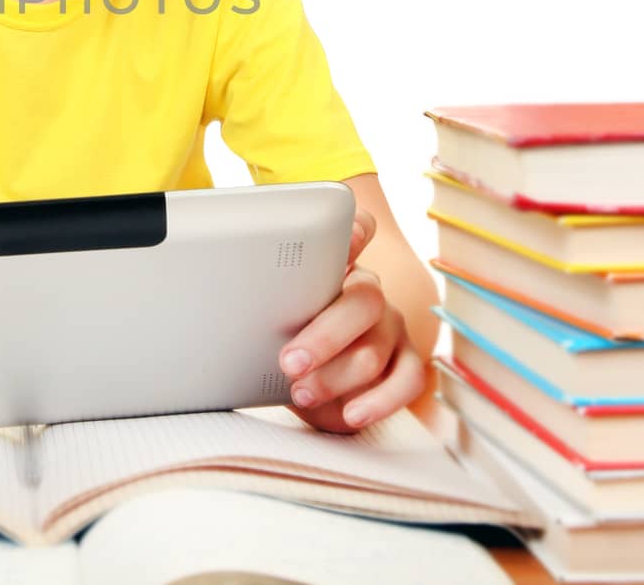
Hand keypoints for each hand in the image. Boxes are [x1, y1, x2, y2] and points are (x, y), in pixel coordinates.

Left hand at [278, 207, 425, 433]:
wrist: (301, 372)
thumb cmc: (279, 331)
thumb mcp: (267, 309)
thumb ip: (266, 295)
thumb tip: (235, 299)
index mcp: (337, 263)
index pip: (356, 230)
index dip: (355, 231)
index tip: (347, 237)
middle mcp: (368, 290)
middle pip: (363, 301)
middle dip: (324, 336)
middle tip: (289, 362)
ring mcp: (392, 325)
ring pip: (375, 349)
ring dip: (336, 376)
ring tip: (302, 392)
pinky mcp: (406, 361)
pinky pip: (408, 380)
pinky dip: (380, 401)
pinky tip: (352, 413)